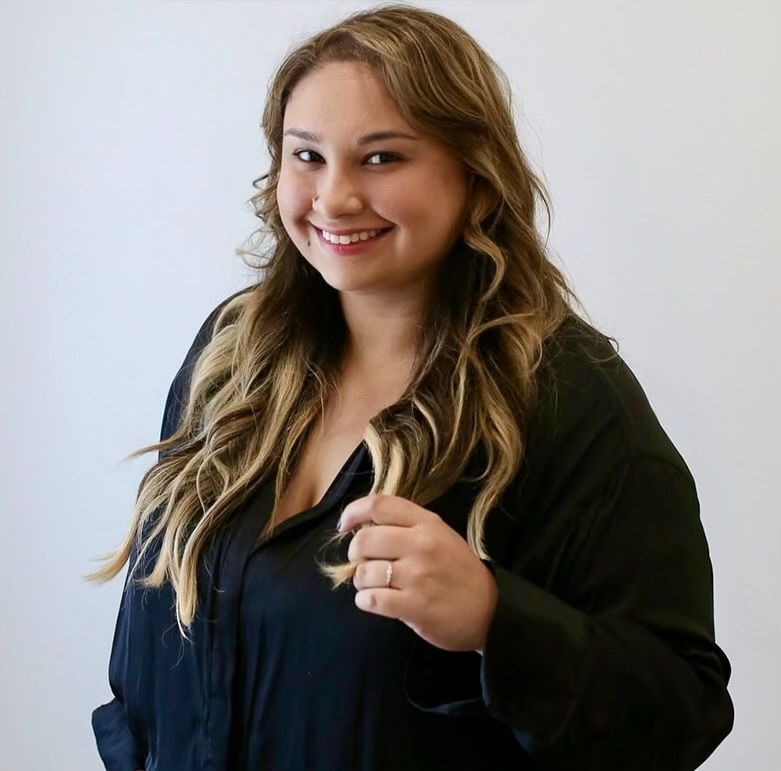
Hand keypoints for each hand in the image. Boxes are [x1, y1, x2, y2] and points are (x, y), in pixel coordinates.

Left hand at [338, 494, 497, 652]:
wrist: (489, 610)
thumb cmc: (457, 570)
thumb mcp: (439, 535)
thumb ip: (406, 525)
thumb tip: (362, 524)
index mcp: (427, 523)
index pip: (379, 505)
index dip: (353, 512)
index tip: (344, 525)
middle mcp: (422, 545)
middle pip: (364, 539)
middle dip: (355, 554)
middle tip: (364, 563)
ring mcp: (419, 576)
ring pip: (364, 572)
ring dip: (361, 581)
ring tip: (374, 585)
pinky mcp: (416, 606)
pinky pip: (371, 600)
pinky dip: (366, 601)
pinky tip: (376, 601)